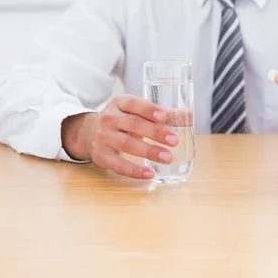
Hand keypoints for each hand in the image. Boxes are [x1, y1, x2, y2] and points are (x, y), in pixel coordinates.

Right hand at [62, 95, 179, 178]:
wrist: (88, 133)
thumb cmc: (121, 121)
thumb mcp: (135, 112)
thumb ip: (161, 114)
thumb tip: (188, 115)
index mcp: (119, 103)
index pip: (133, 104)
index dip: (148, 109)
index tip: (164, 116)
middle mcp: (109, 118)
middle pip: (133, 124)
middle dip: (155, 133)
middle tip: (175, 141)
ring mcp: (104, 137)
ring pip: (127, 144)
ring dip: (149, 152)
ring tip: (168, 157)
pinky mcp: (102, 155)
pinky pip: (119, 164)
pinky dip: (135, 170)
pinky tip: (150, 173)